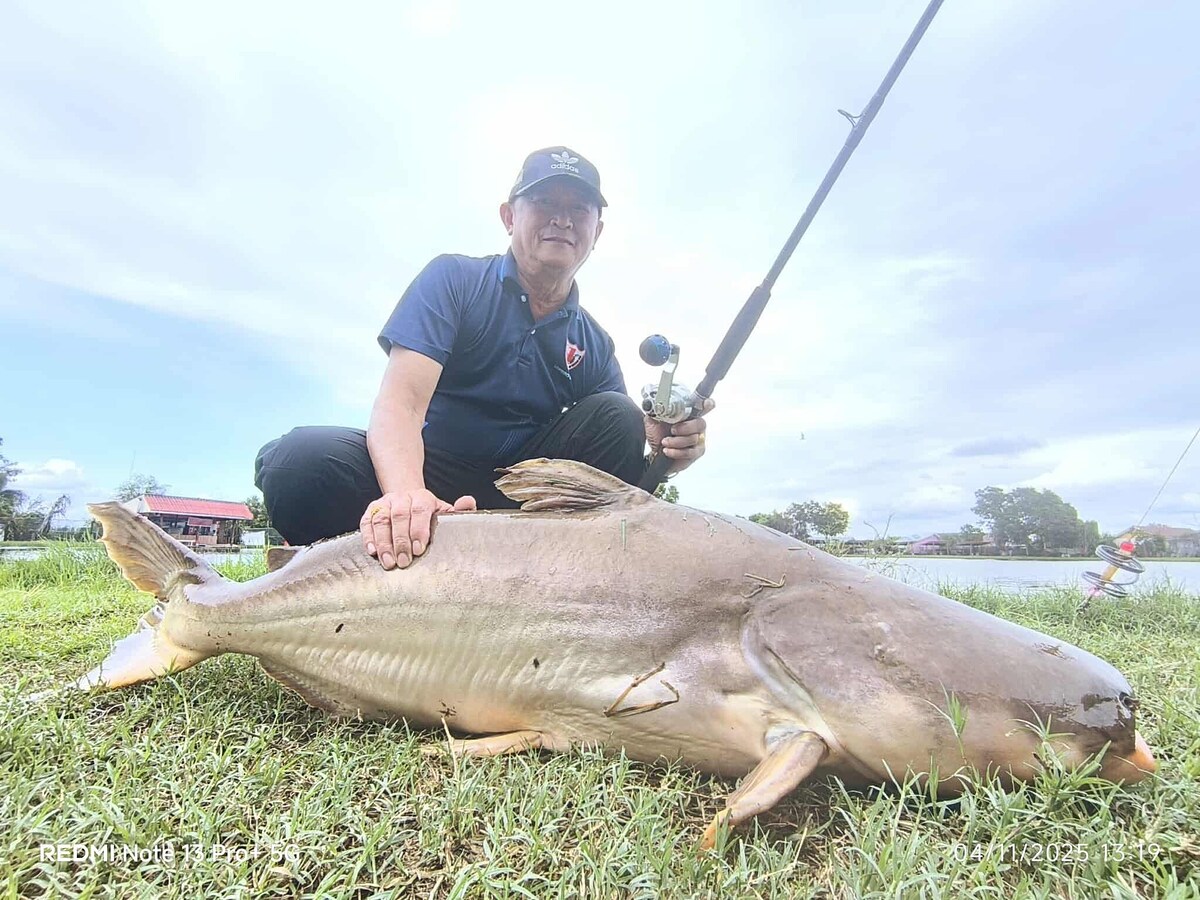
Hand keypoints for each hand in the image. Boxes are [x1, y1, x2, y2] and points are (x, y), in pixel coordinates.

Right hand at [360, 489, 475, 569]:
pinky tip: (372, 552)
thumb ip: (459, 510)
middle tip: (404, 562)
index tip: (418, 549)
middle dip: (401, 541)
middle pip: (399, 516)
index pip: (419, 510)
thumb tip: (468, 502)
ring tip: (388, 562)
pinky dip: (368, 537)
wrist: (408, 499)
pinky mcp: (371, 510)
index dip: (418, 529)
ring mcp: (385, 503)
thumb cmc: (430, 514)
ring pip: (381, 520)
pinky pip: (366, 522)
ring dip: (384, 543)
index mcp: (422, 497)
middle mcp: (402, 497)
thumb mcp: (445, 512)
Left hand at [644, 397, 715, 475]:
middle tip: (672, 430)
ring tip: (665, 442)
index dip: (707, 404)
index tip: (706, 403)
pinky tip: (668, 450)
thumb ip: (657, 410)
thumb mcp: (653, 420)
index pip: (703, 406)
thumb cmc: (657, 435)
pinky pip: (690, 452)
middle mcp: (695, 425)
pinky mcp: (696, 452)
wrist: (653, 453)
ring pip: (693, 438)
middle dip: (685, 428)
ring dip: (676, 441)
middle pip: (700, 423)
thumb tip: (656, 403)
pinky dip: (677, 452)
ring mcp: (698, 439)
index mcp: (688, 414)